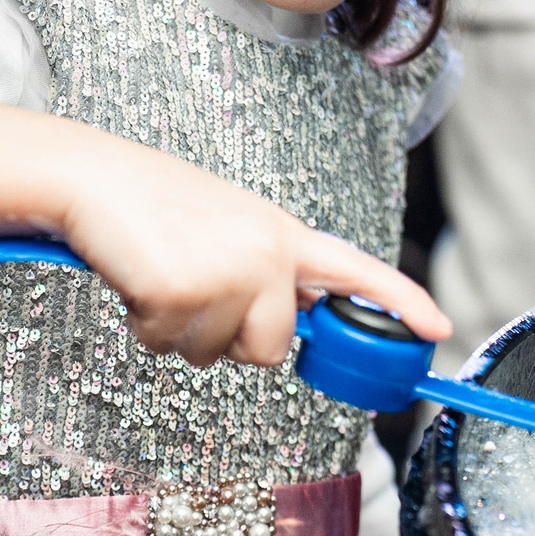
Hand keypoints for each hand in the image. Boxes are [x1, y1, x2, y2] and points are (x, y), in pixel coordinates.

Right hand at [0, 101, 450, 370]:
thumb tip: (291, 330)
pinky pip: (171, 347)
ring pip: (216, 356)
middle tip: (194, 289)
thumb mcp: (229, 232)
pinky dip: (147, 326)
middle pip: (272, 351)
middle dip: (230, 338)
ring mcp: (229, 272)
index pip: (358, 271)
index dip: (400, 302)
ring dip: (181, 331)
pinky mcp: (183, 292)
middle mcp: (268, 252)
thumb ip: (267, 275)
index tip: (438, 328)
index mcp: (283, 235)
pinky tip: (140, 279)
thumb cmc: (157, 209)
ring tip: (162, 274)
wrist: (95, 180)